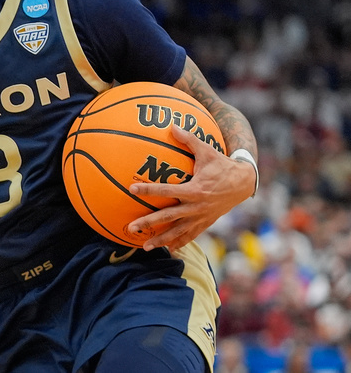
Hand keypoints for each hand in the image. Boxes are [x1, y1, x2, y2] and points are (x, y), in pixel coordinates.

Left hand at [127, 125, 254, 251]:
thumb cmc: (222, 165)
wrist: (244, 183)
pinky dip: (179, 243)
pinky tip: (167, 250)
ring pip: (178, 232)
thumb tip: (172, 125)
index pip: (167, 191)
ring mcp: (201, 217)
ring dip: (161, 240)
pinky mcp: (206, 223)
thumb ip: (188, 139)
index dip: (148, 190)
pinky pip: (190, 235)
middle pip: (168, 217)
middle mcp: (196, 207)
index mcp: (195, 190)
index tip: (131, 190)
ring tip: (144, 247)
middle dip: (148, 223)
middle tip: (130, 228)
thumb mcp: (207, 150)